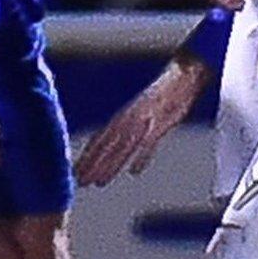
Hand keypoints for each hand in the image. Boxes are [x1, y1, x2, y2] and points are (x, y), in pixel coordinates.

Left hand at [76, 54, 208, 186]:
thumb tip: (120, 146)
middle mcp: (129, 119)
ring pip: (123, 146)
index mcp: (122, 116)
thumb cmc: (162, 96)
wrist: (181, 76)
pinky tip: (134, 171)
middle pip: (107, 145)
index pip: (100, 139)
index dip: (88, 156)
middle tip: (81, 181)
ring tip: (100, 182)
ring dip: (111, 165)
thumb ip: (130, 128)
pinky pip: (149, 142)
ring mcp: (144, 121)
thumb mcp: (142, 111)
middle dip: (93, 164)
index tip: (76, 172)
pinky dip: (142, 157)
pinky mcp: (161, 123)